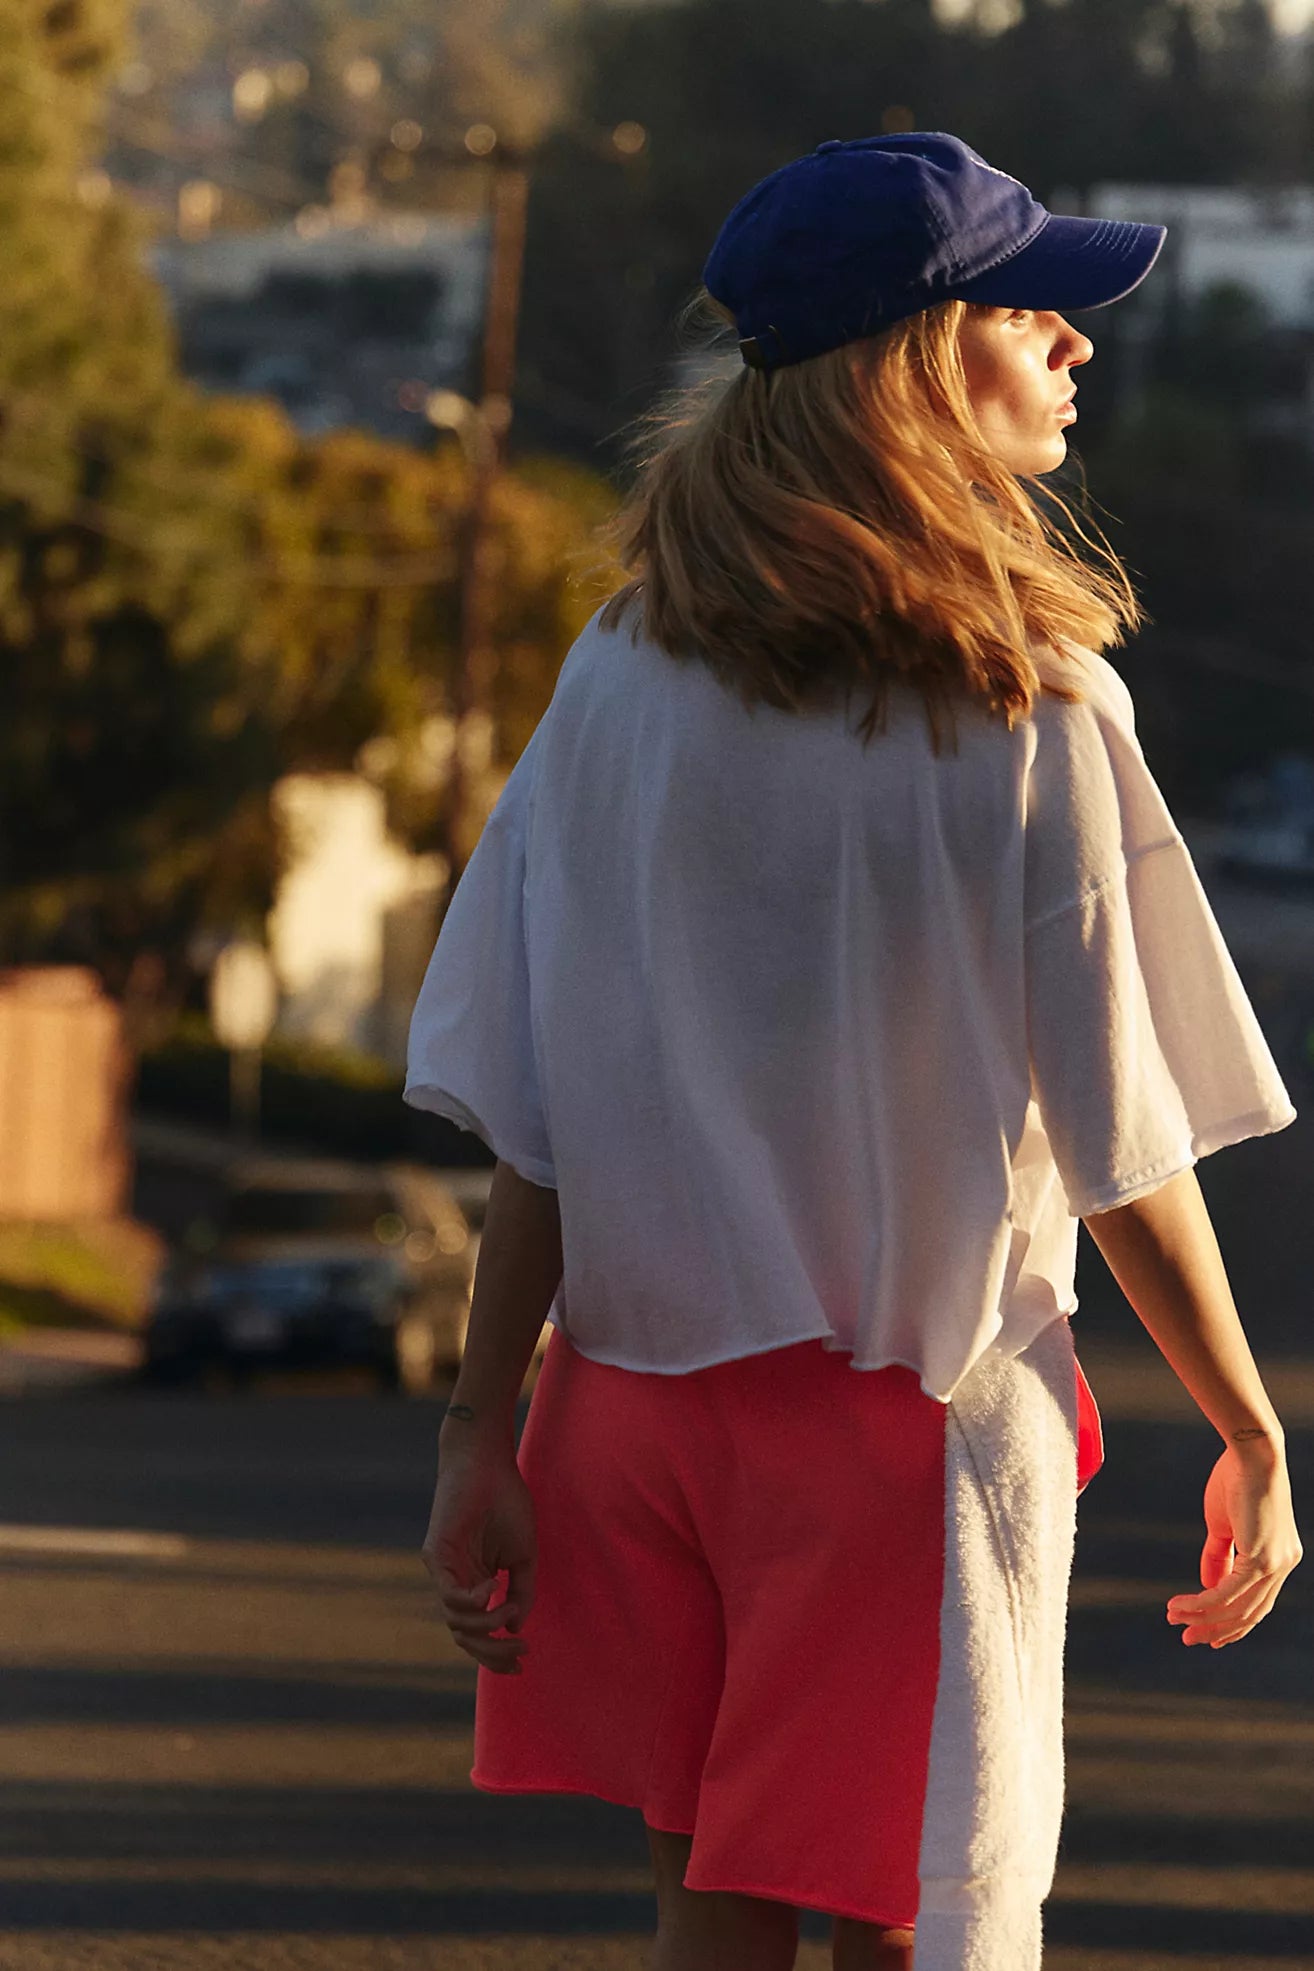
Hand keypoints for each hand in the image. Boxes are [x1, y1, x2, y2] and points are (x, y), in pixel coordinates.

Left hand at [421, 1436, 536, 1674]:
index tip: (523, 1662)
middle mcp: (456, 1582)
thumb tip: (514, 1628)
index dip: (498, 1654)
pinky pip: (450, 1596)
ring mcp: (444, 1571)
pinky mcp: (435, 1556)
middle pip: (465, 1636)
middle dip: (492, 1653)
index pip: (479, 1632)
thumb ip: (520, 1592)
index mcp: (475, 1583)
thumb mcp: (523, 1556)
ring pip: (456, 1622)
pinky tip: (493, 1587)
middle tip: (519, 1653)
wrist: (489, 1463)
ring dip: (487, 1624)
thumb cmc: (507, 1502)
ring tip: (509, 1607)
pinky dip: (473, 1601)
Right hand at [1166, 1441, 1302, 1647]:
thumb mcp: (1223, 1524)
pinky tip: (1181, 1605)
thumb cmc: (1236, 1478)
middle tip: (1188, 1638)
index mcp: (1279, 1557)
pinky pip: (1228, 1592)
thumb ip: (1219, 1556)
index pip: (1257, 1601)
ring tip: (1175, 1619)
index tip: (1207, 1633)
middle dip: (1217, 1629)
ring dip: (1204, 1618)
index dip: (1232, 1621)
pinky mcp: (1263, 1559)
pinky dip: (1202, 1603)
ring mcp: (1276, 1564)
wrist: (1251, 1453)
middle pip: (1250, 1613)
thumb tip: (1206, 1587)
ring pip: (1238, 1608)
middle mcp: (1283, 1565)